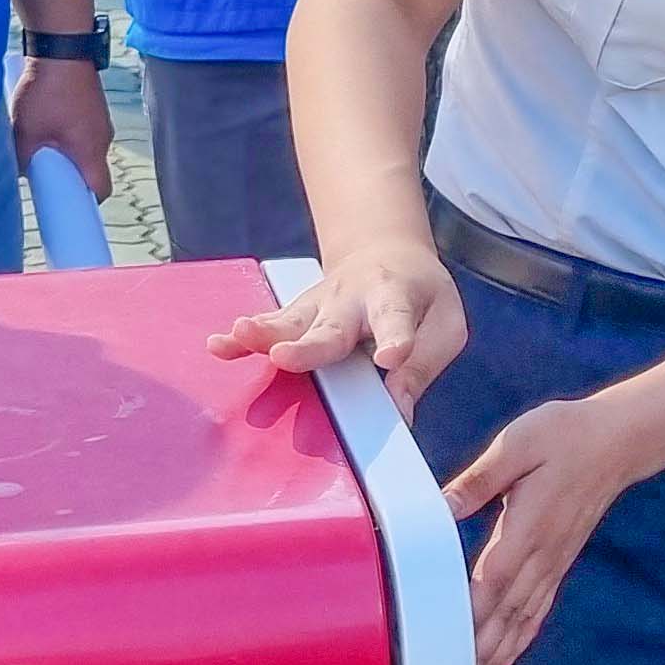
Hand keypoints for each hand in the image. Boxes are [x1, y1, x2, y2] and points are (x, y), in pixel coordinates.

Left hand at [7, 52, 112, 197]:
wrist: (62, 46)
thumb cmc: (46, 91)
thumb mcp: (25, 132)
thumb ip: (22, 160)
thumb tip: (20, 174)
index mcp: (91, 151)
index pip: (99, 191)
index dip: (84, 203)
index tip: (66, 206)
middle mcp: (103, 138)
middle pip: (91, 170)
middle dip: (69, 175)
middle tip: (45, 173)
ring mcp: (101, 120)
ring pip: (86, 149)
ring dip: (67, 151)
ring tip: (41, 141)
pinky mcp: (94, 106)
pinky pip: (84, 130)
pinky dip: (68, 133)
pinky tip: (47, 121)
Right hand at [211, 240, 465, 413]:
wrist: (385, 254)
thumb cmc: (419, 297)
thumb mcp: (445, 325)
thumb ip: (423, 365)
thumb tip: (399, 410)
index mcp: (396, 298)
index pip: (397, 319)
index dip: (396, 339)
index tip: (392, 358)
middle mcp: (351, 301)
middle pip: (329, 327)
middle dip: (307, 345)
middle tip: (284, 357)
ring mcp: (318, 306)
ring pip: (289, 323)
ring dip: (263, 333)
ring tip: (238, 336)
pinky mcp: (297, 316)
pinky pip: (270, 327)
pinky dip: (243, 339)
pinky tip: (219, 346)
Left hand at [443, 392, 645, 664]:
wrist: (618, 441)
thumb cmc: (566, 435)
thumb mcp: (517, 444)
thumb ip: (479, 479)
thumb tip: (443, 504)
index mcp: (526, 528)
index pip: (491, 582)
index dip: (470, 616)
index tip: (447, 646)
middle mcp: (541, 555)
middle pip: (506, 614)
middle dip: (482, 652)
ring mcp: (554, 562)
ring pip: (523, 619)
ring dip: (501, 655)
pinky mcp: (560, 561)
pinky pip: (539, 609)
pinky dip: (522, 638)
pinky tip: (509, 656)